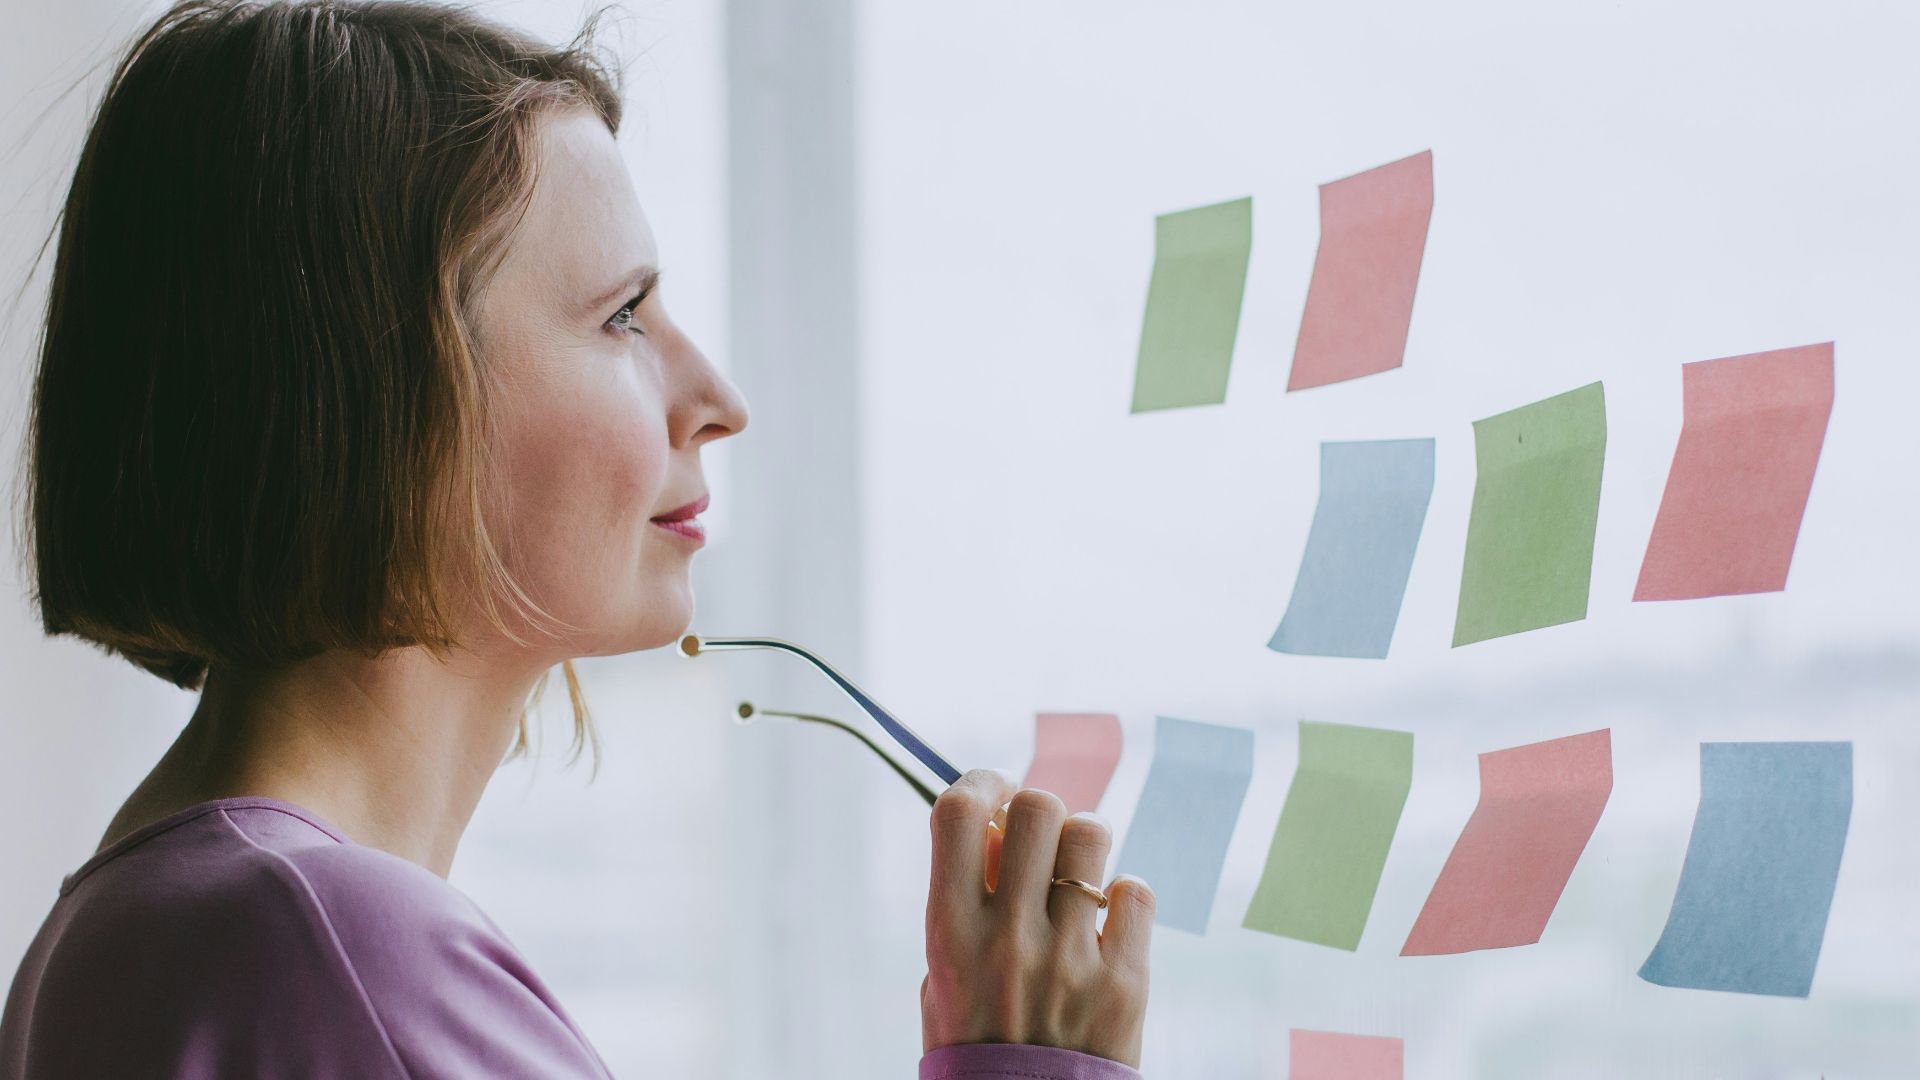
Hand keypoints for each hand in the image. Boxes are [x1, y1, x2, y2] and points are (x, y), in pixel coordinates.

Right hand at [921, 768, 1154, 1068]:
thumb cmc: (978, 1041)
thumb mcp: (945, 972)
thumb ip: (970, 899)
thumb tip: (1005, 829)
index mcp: (951, 931)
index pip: (959, 812)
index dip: (981, 780)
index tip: (995, 791)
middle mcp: (1009, 935)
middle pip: (1037, 807)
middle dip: (1040, 810)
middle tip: (1040, 840)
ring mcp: (1069, 956)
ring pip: (1091, 836)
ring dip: (1084, 845)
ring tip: (1077, 878)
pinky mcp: (1123, 980)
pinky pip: (1135, 892)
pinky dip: (1122, 898)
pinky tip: (1107, 923)